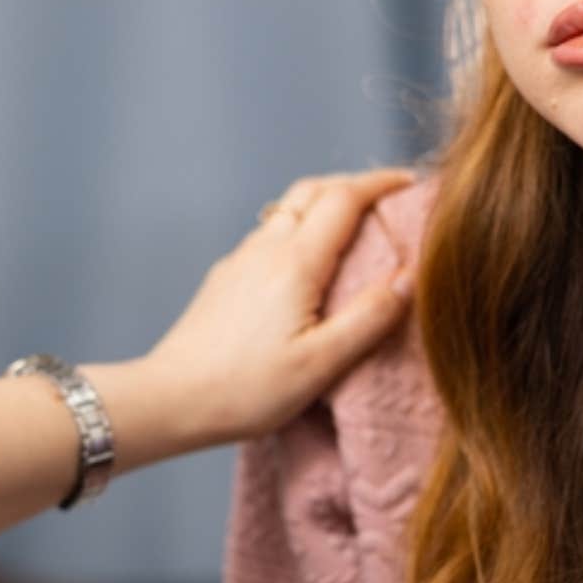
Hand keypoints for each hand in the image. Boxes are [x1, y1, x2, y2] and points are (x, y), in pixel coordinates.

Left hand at [125, 168, 415, 447]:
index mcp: (295, 263)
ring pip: (288, 210)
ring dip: (325, 204)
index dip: (381, 183)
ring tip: (355, 226)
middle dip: (354, 184)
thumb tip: (410, 276)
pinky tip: (308, 262)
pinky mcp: (225, 278)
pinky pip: (270, 235)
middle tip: (389, 196)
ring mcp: (240, 260)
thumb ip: (369, 317)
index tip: (412, 183)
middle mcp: (265, 249)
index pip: (345, 198)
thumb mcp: (321, 363)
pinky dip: (300, 229)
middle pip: (313, 190)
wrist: (170, 400)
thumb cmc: (247, 390)